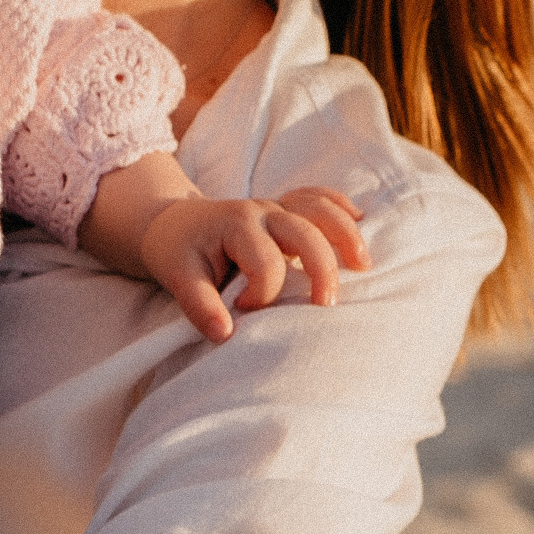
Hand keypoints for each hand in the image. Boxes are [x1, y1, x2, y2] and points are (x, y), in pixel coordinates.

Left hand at [141, 188, 368, 342]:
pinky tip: (361, 218)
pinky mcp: (284, 210)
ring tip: (363, 265)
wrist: (171, 223)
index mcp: (237, 225)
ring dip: (344, 235)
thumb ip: (199, 305)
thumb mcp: (177, 277)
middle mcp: (263, 212)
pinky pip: (317, 198)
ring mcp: (276, 208)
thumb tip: (225, 335)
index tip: (240, 309)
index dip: (259, 296)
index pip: (266, 265)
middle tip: (324, 306)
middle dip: (321, 270)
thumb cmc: (177, 250)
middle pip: (305, 234)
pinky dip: (339, 206)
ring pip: (319, 211)